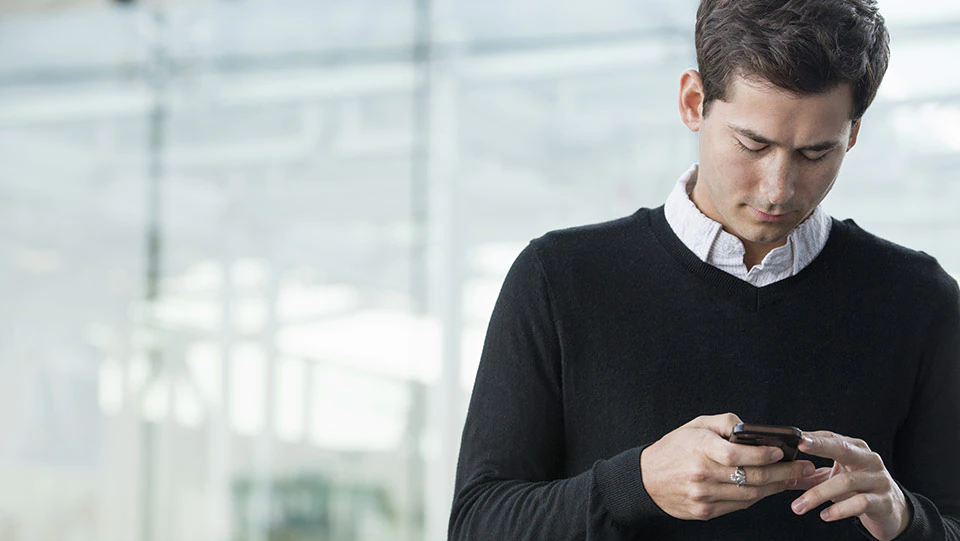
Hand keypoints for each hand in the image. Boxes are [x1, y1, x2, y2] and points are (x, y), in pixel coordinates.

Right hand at [640, 413, 815, 520]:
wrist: (646, 479)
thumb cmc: (674, 448)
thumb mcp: (695, 425)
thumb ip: (724, 423)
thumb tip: (753, 429)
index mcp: (699, 448)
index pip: (737, 454)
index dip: (763, 454)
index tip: (782, 452)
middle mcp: (701, 474)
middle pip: (751, 477)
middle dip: (784, 473)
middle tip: (804, 468)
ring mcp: (703, 496)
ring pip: (749, 494)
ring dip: (776, 487)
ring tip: (794, 479)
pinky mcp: (705, 512)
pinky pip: (739, 505)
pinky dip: (757, 496)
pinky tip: (768, 489)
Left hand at [790, 431, 909, 540]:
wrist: (892, 511)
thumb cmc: (858, 489)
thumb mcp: (833, 479)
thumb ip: (808, 476)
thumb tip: (780, 475)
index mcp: (855, 449)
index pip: (832, 437)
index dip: (814, 437)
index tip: (795, 437)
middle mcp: (869, 459)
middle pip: (843, 449)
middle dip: (821, 446)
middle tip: (800, 445)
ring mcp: (878, 479)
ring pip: (846, 481)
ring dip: (818, 494)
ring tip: (798, 506)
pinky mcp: (883, 501)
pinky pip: (860, 503)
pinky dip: (839, 509)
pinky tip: (824, 515)